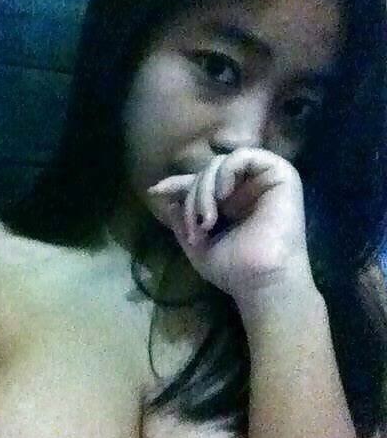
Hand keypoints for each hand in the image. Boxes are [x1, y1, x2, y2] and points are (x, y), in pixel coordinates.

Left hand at [147, 148, 313, 305]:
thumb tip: (163, 195)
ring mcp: (264, 180)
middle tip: (196, 226)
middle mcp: (249, 188)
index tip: (155, 192)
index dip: (179, 184)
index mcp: (234, 203)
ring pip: (221, 163)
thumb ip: (182, 218)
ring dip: (204, 189)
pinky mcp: (281, 174)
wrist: (260, 282)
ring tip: (207, 220)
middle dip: (192, 196)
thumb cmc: (233, 270)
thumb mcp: (198, 244)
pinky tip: (223, 195)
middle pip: (207, 172)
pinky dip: (225, 172)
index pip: (202, 183)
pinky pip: (244, 155)